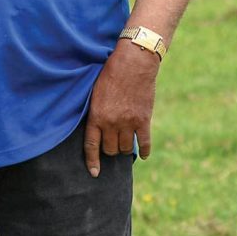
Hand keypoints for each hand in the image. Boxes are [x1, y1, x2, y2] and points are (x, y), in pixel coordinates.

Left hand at [83, 40, 158, 176]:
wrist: (134, 62)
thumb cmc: (111, 73)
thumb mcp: (95, 92)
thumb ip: (96, 112)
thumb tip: (96, 129)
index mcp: (96, 116)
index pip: (91, 146)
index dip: (92, 162)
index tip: (94, 173)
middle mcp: (111, 123)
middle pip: (110, 149)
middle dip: (110, 149)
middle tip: (113, 144)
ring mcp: (128, 123)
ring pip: (126, 148)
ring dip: (125, 148)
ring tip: (125, 143)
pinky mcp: (144, 120)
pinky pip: (145, 143)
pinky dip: (145, 151)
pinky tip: (144, 154)